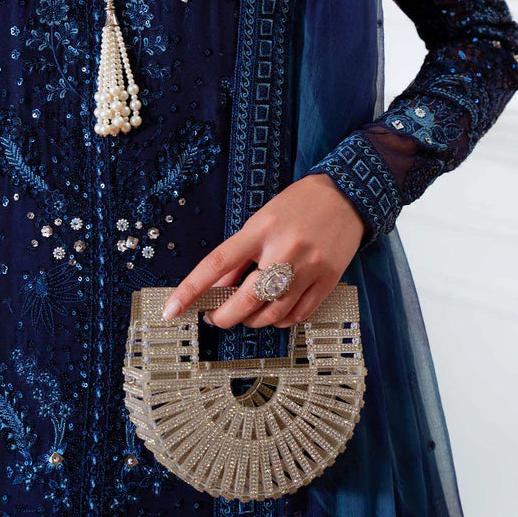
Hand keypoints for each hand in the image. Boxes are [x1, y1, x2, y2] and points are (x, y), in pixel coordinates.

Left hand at [161, 173, 365, 328]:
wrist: (346, 195)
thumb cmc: (298, 204)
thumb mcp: (261, 220)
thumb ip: (240, 254)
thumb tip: (218, 290)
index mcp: (261, 229)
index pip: (217, 263)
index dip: (191, 289)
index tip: (171, 309)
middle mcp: (284, 250)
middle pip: (245, 300)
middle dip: (223, 317)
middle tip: (216, 316)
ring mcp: (309, 268)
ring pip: (271, 314)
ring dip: (252, 321)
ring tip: (247, 312)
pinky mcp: (328, 281)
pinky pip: (297, 315)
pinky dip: (280, 320)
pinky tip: (275, 311)